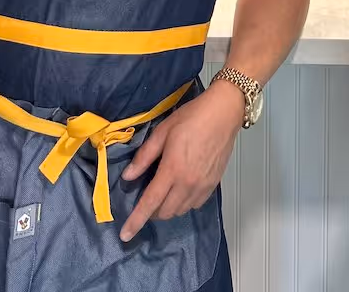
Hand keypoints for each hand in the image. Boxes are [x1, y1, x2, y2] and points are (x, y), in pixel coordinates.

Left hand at [119, 80, 243, 241]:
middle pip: (165, 212)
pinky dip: (183, 203)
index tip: (125, 235)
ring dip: (168, 207)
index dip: (136, 220)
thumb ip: (144, 156)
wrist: (223, 113)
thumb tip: (128, 177)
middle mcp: (188, 183)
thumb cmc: (192, 117)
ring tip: (165, 190)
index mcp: (172, 169)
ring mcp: (202, 186)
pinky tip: (182, 188)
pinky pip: (194, 205)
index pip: (150, 202)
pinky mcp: (213, 185)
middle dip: (152, 211)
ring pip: (180, 211)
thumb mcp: (163, 131)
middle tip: (148, 195)